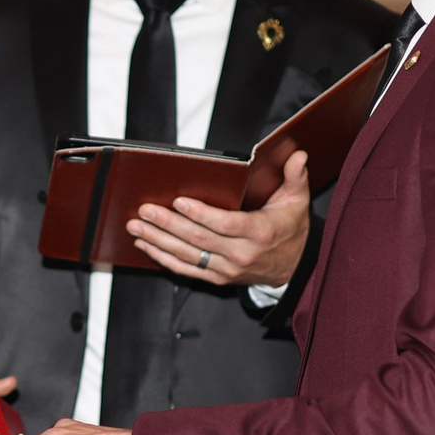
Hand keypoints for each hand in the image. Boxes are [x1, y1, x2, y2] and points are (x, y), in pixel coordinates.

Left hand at [126, 149, 310, 287]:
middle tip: (145, 210)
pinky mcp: (218, 279)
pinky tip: (146, 246)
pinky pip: (186, 270)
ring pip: (187, 256)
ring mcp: (227, 270)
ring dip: (158, 241)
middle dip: (168, 224)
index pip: (226, 224)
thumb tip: (298, 154)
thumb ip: (295, 176)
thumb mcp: (297, 201)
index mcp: (260, 232)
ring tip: (136, 227)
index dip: (201, 214)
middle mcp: (242, 254)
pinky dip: (163, 258)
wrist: (295, 268)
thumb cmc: (290, 229)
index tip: (178, 202)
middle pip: (199, 239)